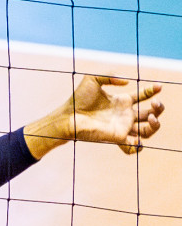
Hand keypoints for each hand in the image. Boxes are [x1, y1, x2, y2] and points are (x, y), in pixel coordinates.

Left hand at [27, 75, 162, 156]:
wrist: (67, 116)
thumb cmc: (78, 99)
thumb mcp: (92, 80)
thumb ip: (109, 76)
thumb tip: (127, 82)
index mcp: (122, 101)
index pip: (143, 96)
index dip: (152, 91)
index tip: (158, 86)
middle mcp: (125, 115)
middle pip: (151, 114)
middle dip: (158, 109)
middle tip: (155, 103)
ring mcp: (122, 127)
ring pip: (148, 131)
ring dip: (155, 126)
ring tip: (151, 118)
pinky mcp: (117, 138)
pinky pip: (133, 148)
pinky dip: (138, 145)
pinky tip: (136, 137)